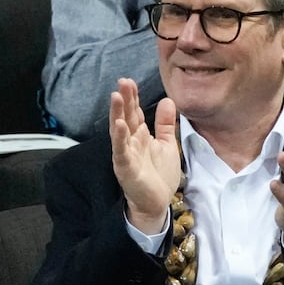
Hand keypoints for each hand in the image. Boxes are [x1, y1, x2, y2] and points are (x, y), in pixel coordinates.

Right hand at [109, 77, 180, 234]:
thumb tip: (168, 100)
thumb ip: (165, 124)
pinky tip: (120, 125)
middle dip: (124, 99)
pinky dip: (120, 138)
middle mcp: (130, 142)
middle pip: (126, 116)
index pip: (134, 112)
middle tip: (123, 81)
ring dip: (117, 113)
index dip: (132, 97)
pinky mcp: (126, 167)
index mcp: (140, 136)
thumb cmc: (159, 175)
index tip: (130, 81)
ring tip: (115, 96)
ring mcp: (126, 154)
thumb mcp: (167, 145)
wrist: (157, 203)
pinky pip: (121, 151)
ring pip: (119, 130)